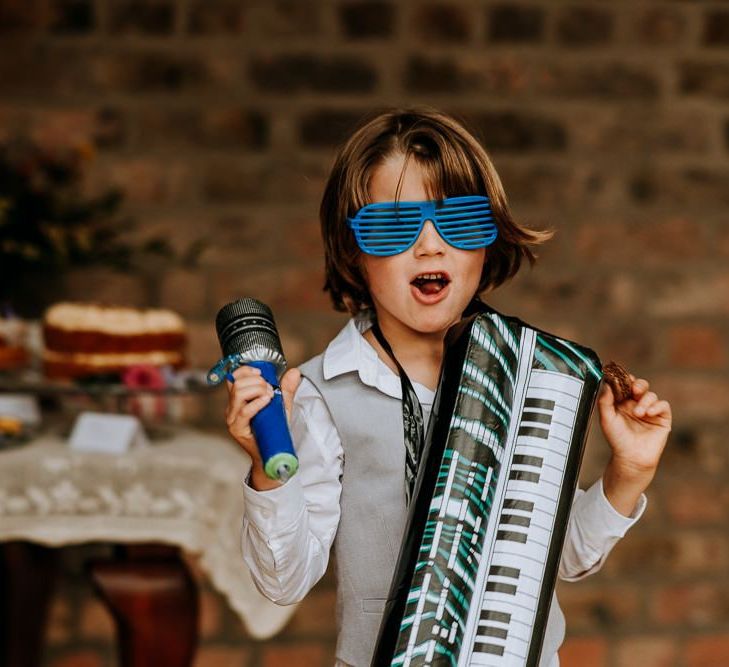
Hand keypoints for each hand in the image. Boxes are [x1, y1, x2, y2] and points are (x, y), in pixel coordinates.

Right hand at [225, 365, 300, 489]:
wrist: (271, 455)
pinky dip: (257, 402)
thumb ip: (286, 389)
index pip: (234, 377)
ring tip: (269, 396)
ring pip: (239, 393)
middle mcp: (232, 408)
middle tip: (270, 390)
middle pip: (237, 383)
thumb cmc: (272, 430)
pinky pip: (244, 411)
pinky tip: (267, 400)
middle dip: (257, 381)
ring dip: (258, 389)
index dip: (246, 370)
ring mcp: (233, 419)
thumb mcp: (280, 406)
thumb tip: (294, 372)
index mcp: (238, 400)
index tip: (261, 373)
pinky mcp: (237, 429)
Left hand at [598, 375, 671, 515]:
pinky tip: (649, 413)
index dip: (625, 379)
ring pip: (651, 395)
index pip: (625, 385)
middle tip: (634, 390)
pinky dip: (657, 406)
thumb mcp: (606, 418)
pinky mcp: (662, 418)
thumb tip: (606, 383)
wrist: (630, 457)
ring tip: (638, 413)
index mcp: (622, 402)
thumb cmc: (617, 439)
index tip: (622, 378)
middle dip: (638, 384)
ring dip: (645, 401)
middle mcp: (636, 404)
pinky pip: (663, 405)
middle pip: (640, 385)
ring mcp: (650, 410)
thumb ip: (605, 400)